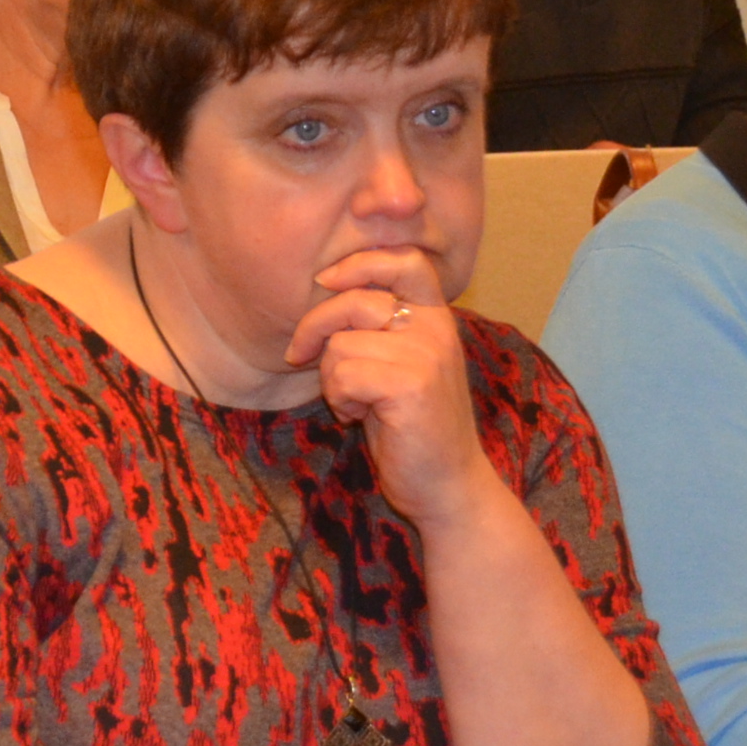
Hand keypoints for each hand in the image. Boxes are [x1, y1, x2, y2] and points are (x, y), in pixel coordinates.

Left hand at [289, 247, 498, 532]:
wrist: (446, 485)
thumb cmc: (409, 426)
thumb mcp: (397, 363)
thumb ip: (374, 325)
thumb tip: (322, 286)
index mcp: (435, 317)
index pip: (403, 260)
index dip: (358, 263)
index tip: (325, 281)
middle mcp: (436, 329)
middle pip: (353, 300)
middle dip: (314, 329)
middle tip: (300, 356)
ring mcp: (428, 355)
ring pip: (341, 344)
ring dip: (331, 377)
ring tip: (353, 401)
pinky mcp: (412, 385)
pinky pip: (344, 374)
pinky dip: (340, 398)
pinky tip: (359, 416)